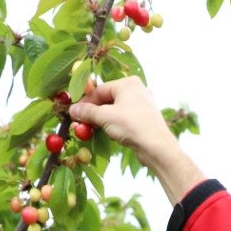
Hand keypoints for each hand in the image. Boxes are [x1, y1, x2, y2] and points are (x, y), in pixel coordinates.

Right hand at [71, 76, 205, 204]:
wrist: (157, 146)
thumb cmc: (132, 126)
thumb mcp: (105, 117)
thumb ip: (88, 112)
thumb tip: (73, 110)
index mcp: (128, 83)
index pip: (100, 89)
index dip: (86, 102)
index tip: (75, 113)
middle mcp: (136, 90)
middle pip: (107, 99)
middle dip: (93, 112)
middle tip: (80, 123)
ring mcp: (141, 104)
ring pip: (114, 110)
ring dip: (101, 120)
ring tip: (91, 130)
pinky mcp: (143, 118)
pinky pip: (123, 118)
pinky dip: (113, 124)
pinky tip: (108, 133)